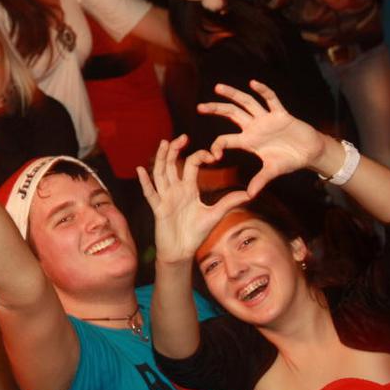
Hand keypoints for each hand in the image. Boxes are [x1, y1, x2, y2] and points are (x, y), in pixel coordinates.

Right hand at [137, 136, 250, 264]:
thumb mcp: (215, 215)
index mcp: (189, 189)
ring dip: (160, 159)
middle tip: (181, 137)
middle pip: (172, 164)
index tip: (211, 155)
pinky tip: (140, 171)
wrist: (182, 252)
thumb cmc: (196, 234)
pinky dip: (145, 182)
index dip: (199, 156)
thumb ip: (229, 202)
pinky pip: (150, 194)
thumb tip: (249, 194)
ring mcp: (165, 198)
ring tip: (163, 144)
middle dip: (175, 150)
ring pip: (160, 174)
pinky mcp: (158, 209)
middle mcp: (175, 190)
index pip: (191, 165)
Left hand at [198, 80, 328, 196]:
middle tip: (199, 107)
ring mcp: (266, 119)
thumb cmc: (289, 160)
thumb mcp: (272, 171)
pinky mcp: (281, 115)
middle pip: (231, 114)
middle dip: (216, 110)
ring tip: (217, 88)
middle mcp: (254, 127)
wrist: (310, 153)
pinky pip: (271, 100)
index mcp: (248, 141)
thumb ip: (260, 181)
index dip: (217, 145)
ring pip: (246, 103)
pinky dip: (263, 92)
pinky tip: (253, 83)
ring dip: (233, 95)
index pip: (226, 139)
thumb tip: (249, 195)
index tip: (213, 156)